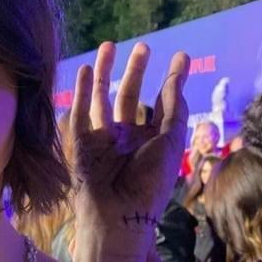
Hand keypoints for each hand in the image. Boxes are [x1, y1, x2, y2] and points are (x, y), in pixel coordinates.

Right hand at [70, 42, 189, 252]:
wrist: (116, 216)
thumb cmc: (149, 185)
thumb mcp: (170, 142)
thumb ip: (173, 108)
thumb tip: (178, 74)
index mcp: (153, 141)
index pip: (162, 104)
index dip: (171, 81)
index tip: (180, 57)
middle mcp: (128, 138)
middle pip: (130, 97)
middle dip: (136, 71)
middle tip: (142, 47)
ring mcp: (103, 140)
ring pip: (103, 99)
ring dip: (107, 73)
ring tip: (110, 46)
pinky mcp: (82, 145)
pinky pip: (81, 113)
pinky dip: (83, 92)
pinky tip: (87, 70)